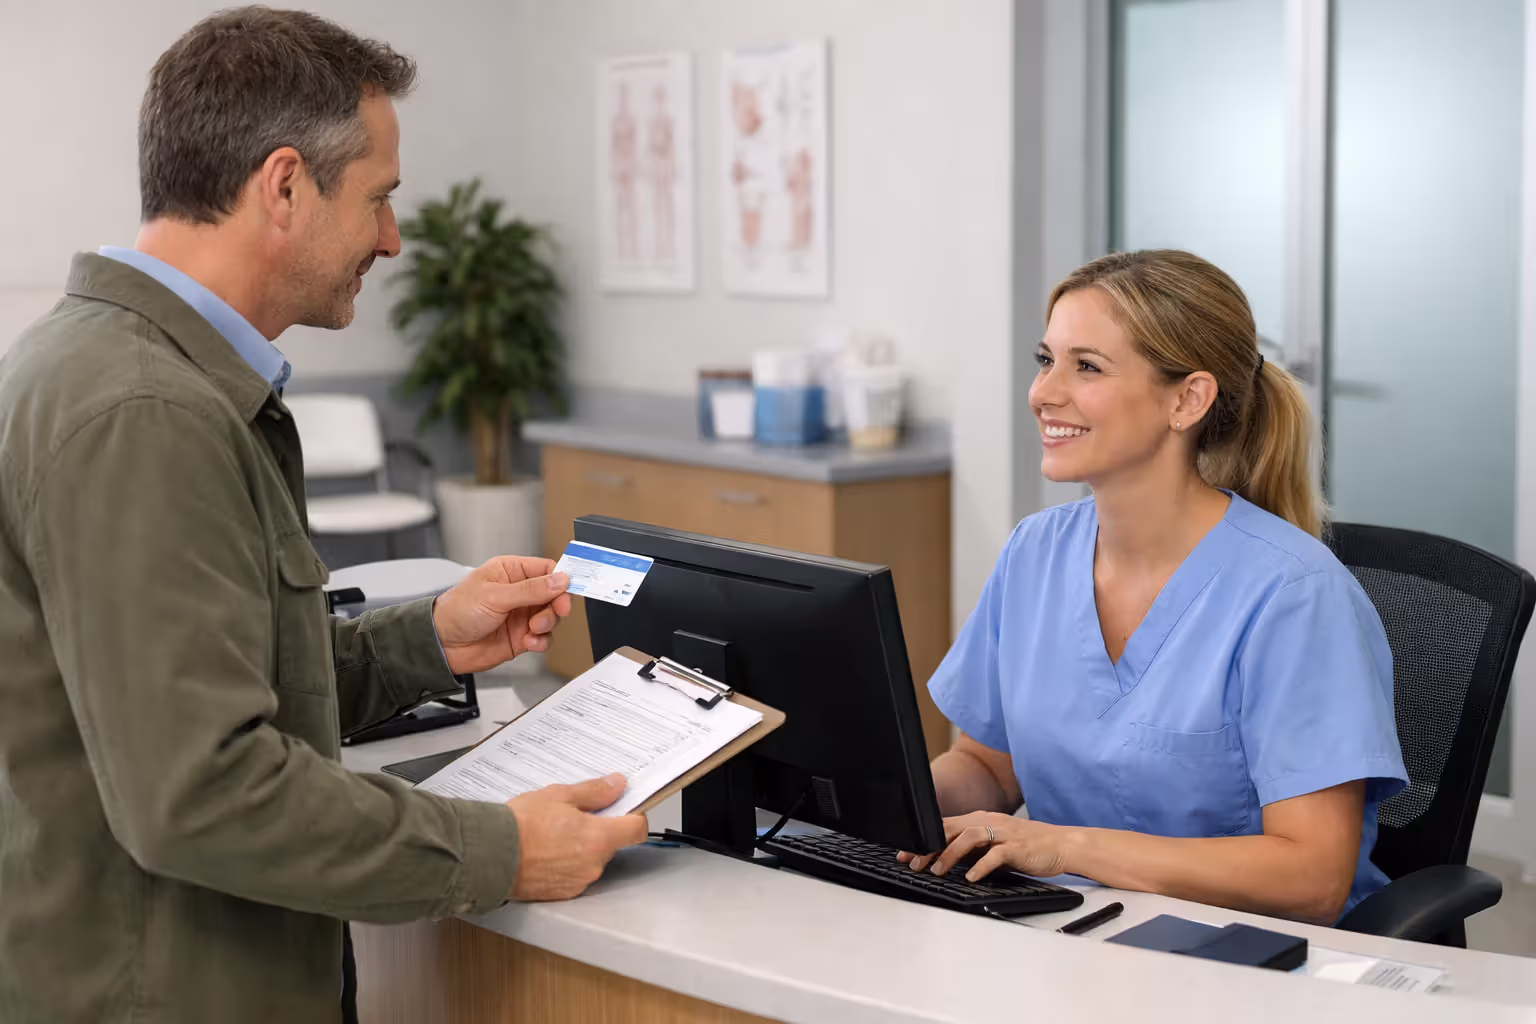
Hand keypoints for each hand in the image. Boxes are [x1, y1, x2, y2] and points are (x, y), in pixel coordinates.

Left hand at [432, 556, 572, 674]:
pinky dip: (541, 641)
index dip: (561, 579)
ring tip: (533, 629)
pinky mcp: (521, 636)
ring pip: (551, 617)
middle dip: (556, 605)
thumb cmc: (456, 612)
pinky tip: (529, 642)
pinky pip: (543, 638)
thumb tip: (559, 580)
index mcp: (511, 572)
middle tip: (554, 612)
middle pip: (554, 594)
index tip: (569, 589)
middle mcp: (519, 592)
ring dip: (547, 624)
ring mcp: (521, 615)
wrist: (442, 646)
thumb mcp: (495, 596)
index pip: (546, 569)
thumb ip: (530, 590)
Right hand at [506, 774, 648, 901]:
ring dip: (580, 849)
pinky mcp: (562, 893)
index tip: (625, 809)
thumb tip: (616, 785)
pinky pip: (574, 875)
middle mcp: (593, 864)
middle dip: (599, 831)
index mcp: (599, 838)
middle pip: (612, 844)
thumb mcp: (559, 795)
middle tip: (573, 817)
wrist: (489, 855)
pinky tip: (546, 853)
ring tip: (553, 835)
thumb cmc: (520, 825)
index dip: (634, 817)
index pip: (637, 830)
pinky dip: (566, 865)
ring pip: (591, 860)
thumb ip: (593, 792)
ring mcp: (578, 882)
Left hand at [896, 813, 1077, 881]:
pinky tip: (970, 878)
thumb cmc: (1026, 846)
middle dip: (929, 846)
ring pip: (969, 838)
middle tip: (912, 863)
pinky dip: (981, 866)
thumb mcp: (992, 844)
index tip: (904, 853)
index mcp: (980, 820)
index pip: (944, 827)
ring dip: (950, 855)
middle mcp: (988, 823)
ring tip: (937, 871)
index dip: (922, 840)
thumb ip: (970, 848)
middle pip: (951, 829)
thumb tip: (941, 860)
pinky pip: (996, 855)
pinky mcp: (1017, 847)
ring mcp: (1003, 833)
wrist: (1061, 844)